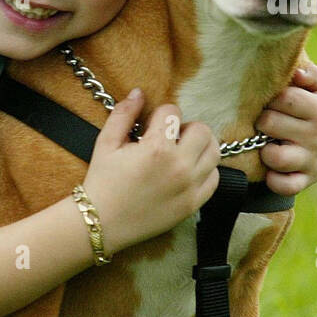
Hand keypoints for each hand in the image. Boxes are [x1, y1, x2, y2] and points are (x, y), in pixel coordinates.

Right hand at [82, 89, 219, 255]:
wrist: (101, 223)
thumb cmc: (101, 182)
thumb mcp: (105, 143)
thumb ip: (123, 115)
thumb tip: (139, 93)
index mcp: (156, 148)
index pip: (172, 112)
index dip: (159, 115)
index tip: (148, 127)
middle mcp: (179, 166)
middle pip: (202, 129)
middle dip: (184, 127)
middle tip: (168, 138)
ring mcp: (190, 187)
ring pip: (214, 152)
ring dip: (199, 146)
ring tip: (180, 152)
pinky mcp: (193, 204)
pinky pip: (214, 178)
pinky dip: (204, 170)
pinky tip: (186, 171)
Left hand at [255, 60, 316, 194]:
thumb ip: (311, 75)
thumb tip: (297, 71)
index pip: (284, 98)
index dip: (272, 98)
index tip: (274, 101)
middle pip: (270, 123)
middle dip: (263, 120)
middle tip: (268, 121)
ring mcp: (311, 161)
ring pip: (274, 157)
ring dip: (265, 150)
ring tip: (268, 143)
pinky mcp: (304, 181)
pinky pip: (283, 186)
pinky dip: (273, 180)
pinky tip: (271, 168)